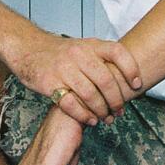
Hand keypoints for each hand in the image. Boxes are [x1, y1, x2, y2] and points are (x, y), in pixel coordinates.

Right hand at [4, 30, 141, 125]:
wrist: (28, 48)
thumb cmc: (60, 53)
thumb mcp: (84, 47)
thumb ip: (102, 59)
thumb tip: (129, 78)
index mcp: (91, 44)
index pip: (118, 52)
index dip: (131, 69)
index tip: (137, 85)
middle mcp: (78, 54)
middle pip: (106, 80)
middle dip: (116, 100)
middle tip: (119, 112)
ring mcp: (63, 68)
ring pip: (90, 95)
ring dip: (101, 111)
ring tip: (105, 118)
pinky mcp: (50, 83)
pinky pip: (71, 104)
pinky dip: (83, 115)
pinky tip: (89, 119)